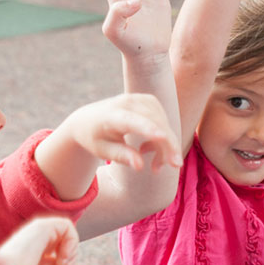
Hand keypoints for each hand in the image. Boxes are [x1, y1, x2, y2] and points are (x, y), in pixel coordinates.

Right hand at [0, 217, 78, 264]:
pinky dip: (72, 241)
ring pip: (66, 235)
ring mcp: (35, 234)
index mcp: (28, 259)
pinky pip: (66, 225)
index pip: (54, 262)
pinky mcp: (40, 226)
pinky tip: (63, 257)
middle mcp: (31, 245)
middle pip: (62, 249)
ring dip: (72, 253)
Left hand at [63, 92, 181, 171]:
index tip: (163, 137)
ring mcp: (140, 99)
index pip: (131, 121)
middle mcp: (127, 102)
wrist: (88, 119)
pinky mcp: (149, 101)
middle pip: (155, 122)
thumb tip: (140, 166)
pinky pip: (164, 121)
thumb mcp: (103, 151)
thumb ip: (121, 156)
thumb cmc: (95, 138)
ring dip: (166, 145)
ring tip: (155, 165)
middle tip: (175, 166)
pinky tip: (148, 149)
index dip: (148, 129)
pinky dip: (163, 138)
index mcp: (111, 115)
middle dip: (169, 145)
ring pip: (163, 123)